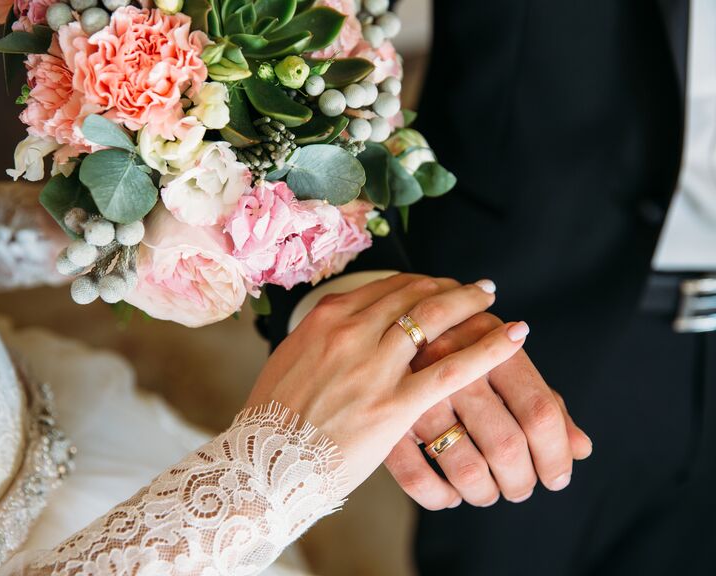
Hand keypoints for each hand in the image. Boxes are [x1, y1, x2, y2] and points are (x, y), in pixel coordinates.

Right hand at [247, 274, 530, 494]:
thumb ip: (321, 338)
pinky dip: (490, 348)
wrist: (263, 465)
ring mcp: (375, 367)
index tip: (437, 285)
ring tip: (491, 297)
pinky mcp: (395, 404)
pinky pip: (452, 369)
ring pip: (435, 318)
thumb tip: (340, 329)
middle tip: (472, 286)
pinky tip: (514, 335)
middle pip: (413, 294)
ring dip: (469, 302)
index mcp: (325, 319)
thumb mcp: (290, 360)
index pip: (385, 287)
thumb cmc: (273, 418)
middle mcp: (351, 332)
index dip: (419, 282)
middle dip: (447, 286)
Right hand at [385, 311, 592, 508]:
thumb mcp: (504, 362)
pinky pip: (416, 478)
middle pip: (506, 445)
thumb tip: (580, 448)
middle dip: (521, 481)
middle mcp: (454, 366)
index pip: (539, 411)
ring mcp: (416, 393)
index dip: (556, 455)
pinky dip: (439, 497)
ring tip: (489, 492)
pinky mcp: (387, 419)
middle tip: (520, 487)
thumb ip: (545, 402)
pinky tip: (450, 495)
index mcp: (491, 345)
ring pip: (465, 469)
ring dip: (486, 494)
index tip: (557, 476)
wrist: (388, 328)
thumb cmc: (462, 351)